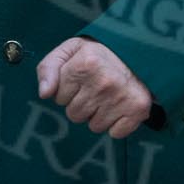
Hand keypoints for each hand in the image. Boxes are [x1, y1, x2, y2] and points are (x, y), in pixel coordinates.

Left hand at [36, 37, 153, 137]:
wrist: (139, 52)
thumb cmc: (100, 53)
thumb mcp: (70, 50)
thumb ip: (49, 68)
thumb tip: (44, 93)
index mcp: (85, 64)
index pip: (58, 97)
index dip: (67, 89)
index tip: (81, 78)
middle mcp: (104, 81)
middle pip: (74, 115)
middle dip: (81, 103)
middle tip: (95, 87)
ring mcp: (122, 97)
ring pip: (94, 126)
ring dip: (98, 114)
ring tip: (107, 95)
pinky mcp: (138, 109)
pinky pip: (115, 133)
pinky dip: (116, 124)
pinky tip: (120, 106)